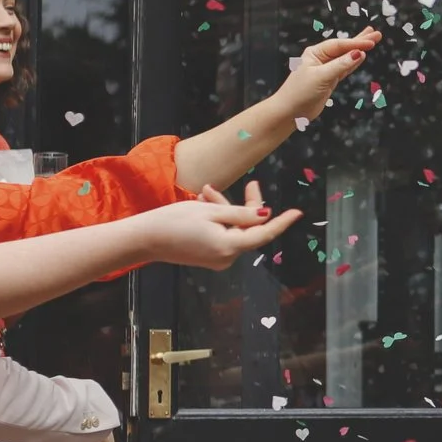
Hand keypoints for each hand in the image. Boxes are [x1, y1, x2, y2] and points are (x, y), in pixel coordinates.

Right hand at [141, 182, 300, 268]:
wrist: (143, 239)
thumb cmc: (174, 221)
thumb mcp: (210, 211)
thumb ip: (241, 214)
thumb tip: (265, 216)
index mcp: (229, 247)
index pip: (263, 233)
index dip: (282, 222)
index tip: (297, 212)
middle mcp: (226, 258)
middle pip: (248, 228)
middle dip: (245, 206)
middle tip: (250, 183)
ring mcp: (217, 259)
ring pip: (234, 229)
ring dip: (226, 209)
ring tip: (206, 193)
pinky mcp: (208, 257)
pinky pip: (222, 235)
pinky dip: (217, 219)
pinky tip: (203, 204)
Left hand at [273, 29, 382, 128]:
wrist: (290, 112)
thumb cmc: (299, 92)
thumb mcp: (321, 77)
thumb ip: (340, 65)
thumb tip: (358, 54)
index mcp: (315, 53)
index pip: (339, 45)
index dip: (356, 43)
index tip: (371, 41)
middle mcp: (321, 58)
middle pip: (344, 47)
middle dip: (360, 40)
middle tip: (376, 34)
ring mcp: (326, 69)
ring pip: (346, 57)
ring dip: (359, 50)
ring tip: (372, 40)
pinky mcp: (329, 80)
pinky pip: (345, 68)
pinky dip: (354, 63)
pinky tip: (361, 56)